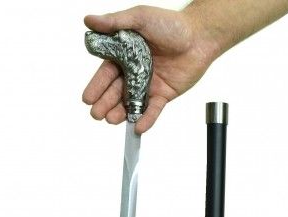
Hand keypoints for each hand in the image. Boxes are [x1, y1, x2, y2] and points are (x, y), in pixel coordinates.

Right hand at [82, 6, 216, 133]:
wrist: (200, 35)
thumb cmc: (172, 23)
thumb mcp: (140, 18)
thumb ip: (114, 22)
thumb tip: (89, 20)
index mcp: (126, 55)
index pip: (107, 74)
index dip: (97, 86)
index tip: (88, 98)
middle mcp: (135, 71)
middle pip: (116, 92)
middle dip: (105, 104)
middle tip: (96, 114)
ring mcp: (149, 84)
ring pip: (131, 103)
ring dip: (121, 113)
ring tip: (111, 119)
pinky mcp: (164, 94)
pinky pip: (154, 109)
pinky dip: (146, 119)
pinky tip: (138, 127)